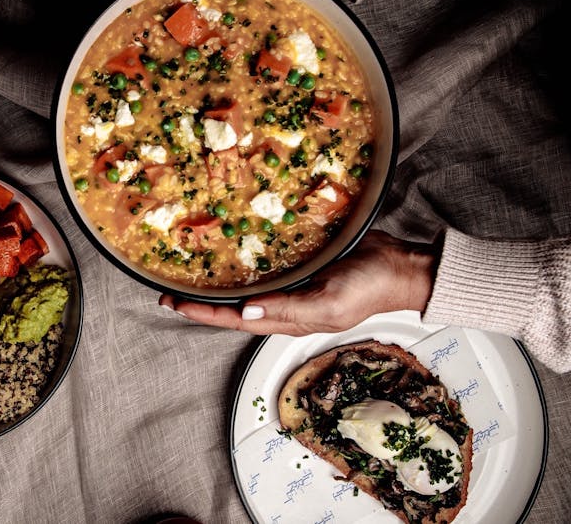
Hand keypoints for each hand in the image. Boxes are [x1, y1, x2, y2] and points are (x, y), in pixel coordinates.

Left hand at [159, 230, 438, 335]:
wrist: (401, 266)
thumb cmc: (370, 288)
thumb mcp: (329, 302)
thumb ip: (288, 308)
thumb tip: (245, 313)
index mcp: (288, 317)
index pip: (234, 320)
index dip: (202, 314)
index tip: (174, 304)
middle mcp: (285, 303)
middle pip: (233, 307)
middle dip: (200, 302)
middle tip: (168, 290)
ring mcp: (293, 283)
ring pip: (246, 287)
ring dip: (218, 283)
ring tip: (189, 273)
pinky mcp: (302, 262)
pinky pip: (266, 266)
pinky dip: (244, 262)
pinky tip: (230, 251)